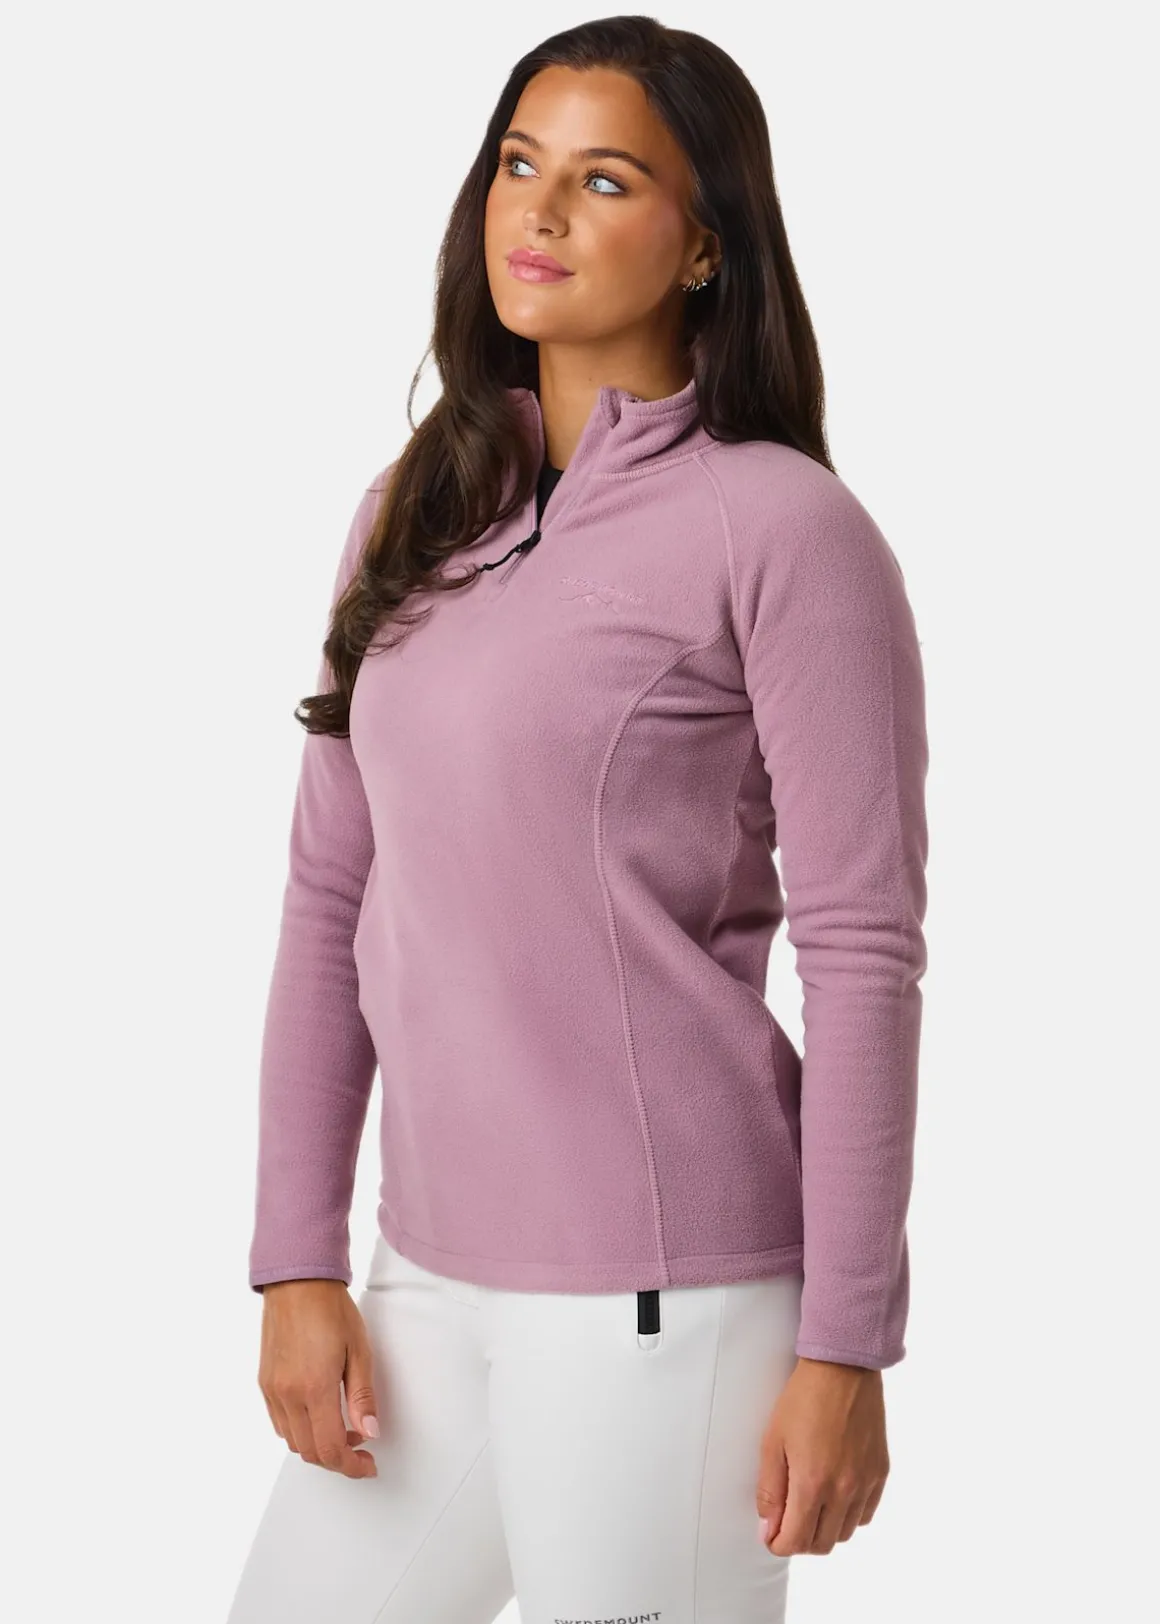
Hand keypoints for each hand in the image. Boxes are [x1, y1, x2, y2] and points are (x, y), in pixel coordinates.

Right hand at [257, 1279, 380, 1477]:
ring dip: (318, 1446)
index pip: (330, 1448)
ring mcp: (272, 1390)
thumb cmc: (331, 1310)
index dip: (351, 1466)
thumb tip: (370, 1433)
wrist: (297, 1283)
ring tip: (343, 1428)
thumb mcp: (360, 1351)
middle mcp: (288, 1395)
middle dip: (337, 1459)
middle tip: (360, 1449)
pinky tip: (319, 1415)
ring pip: (293, 1442)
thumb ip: (363, 1397)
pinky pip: (280, 1424)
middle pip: (310, 1452)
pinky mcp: (264, 1383)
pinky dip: (300, 1431)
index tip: (368, 1464)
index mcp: (315, 1388)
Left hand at [756, 1355, 888, 1555]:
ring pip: (845, 1533)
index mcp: (812, 1484)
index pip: (795, 1541)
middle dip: (800, 1540)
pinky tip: (836, 1497)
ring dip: (825, 1530)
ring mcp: (866, 1483)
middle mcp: (843, 1490)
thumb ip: (769, 1489)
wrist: (843, 1368)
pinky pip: (865, 1514)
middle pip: (822, 1544)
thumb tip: (768, 1526)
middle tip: (787, 1522)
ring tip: (810, 1508)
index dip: (778, 1544)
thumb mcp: (773, 1440)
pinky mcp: (881, 1472)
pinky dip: (849, 1516)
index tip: (770, 1536)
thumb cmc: (803, 1399)